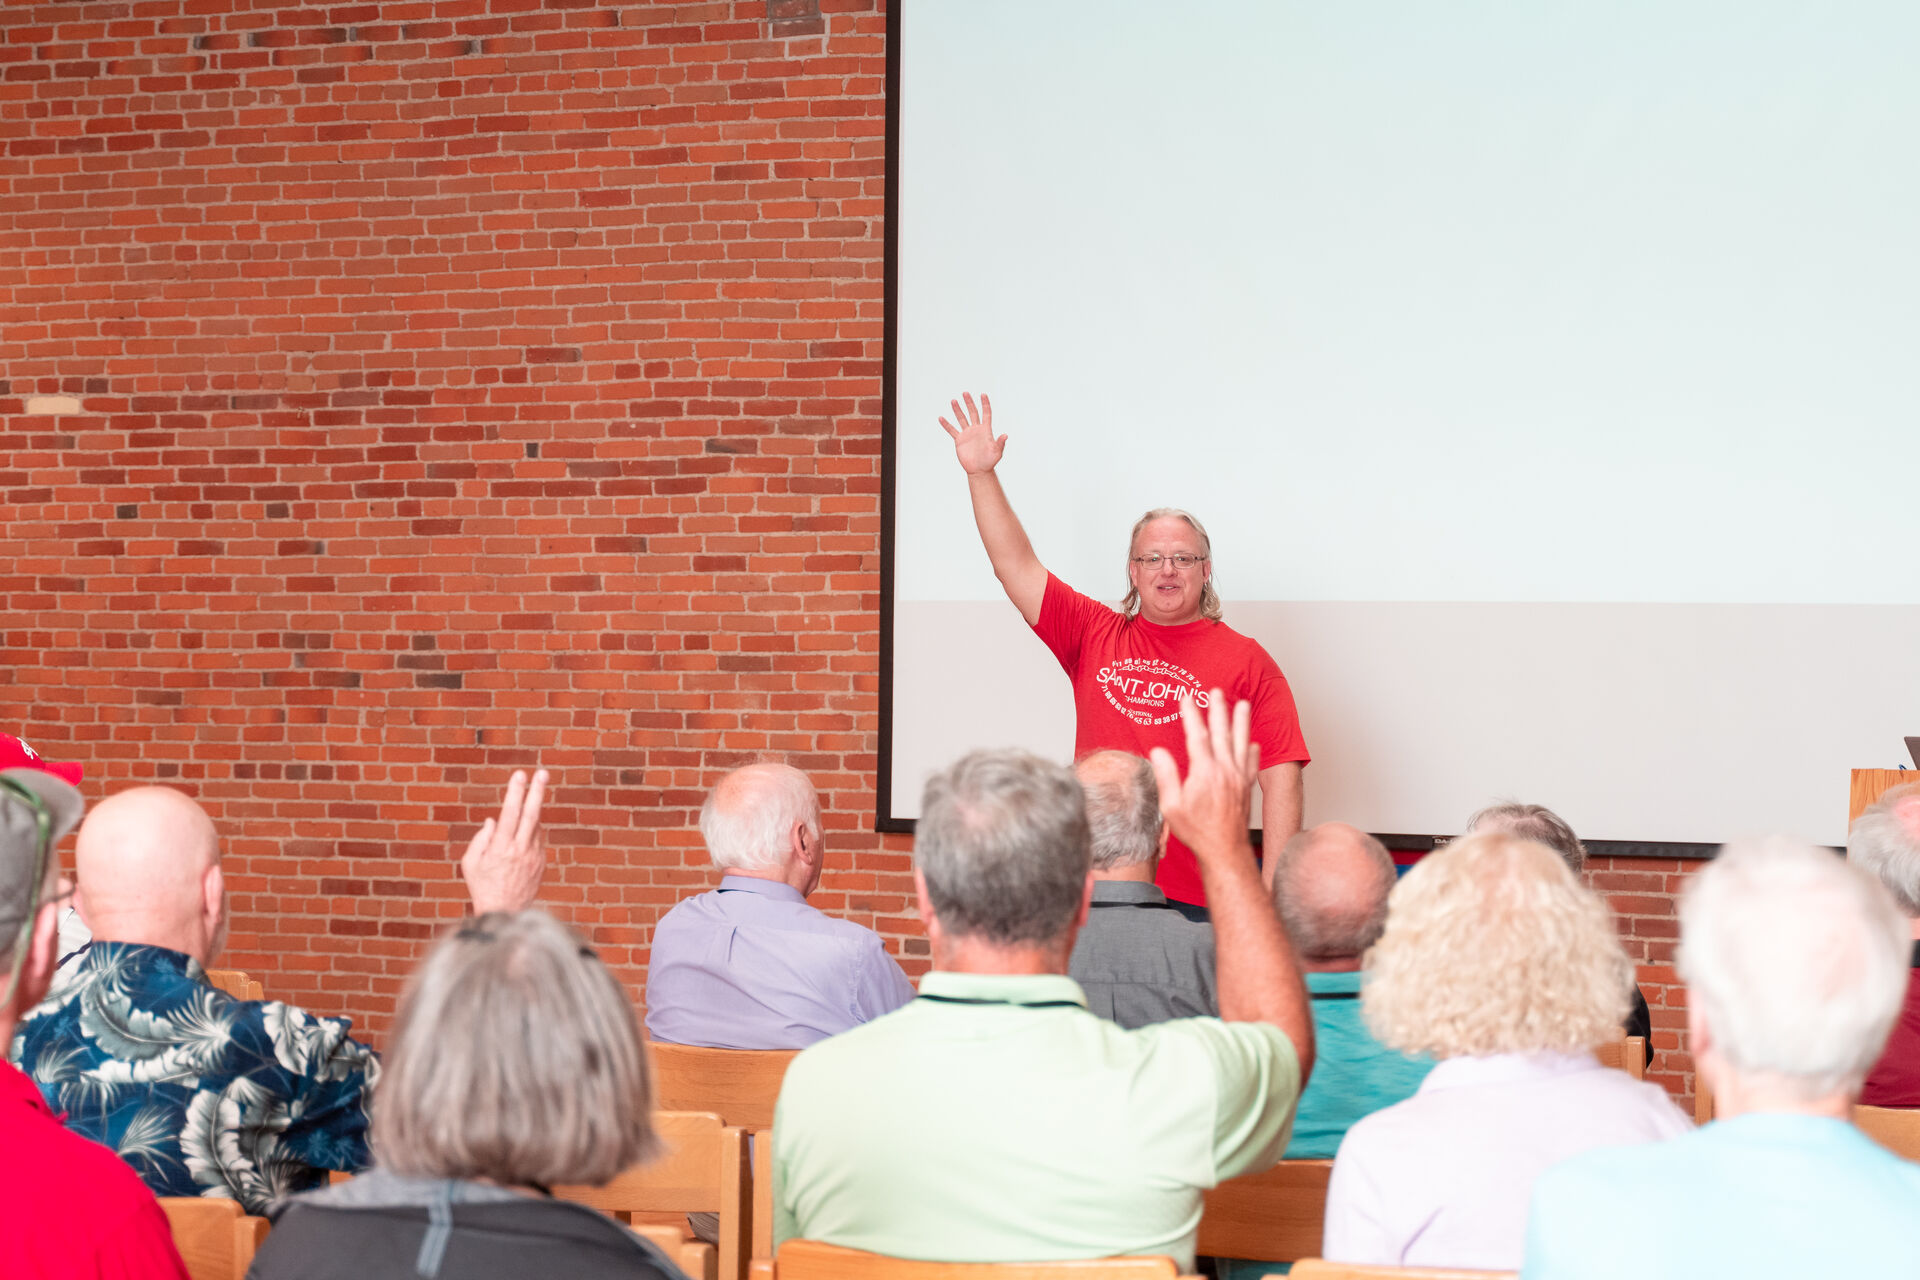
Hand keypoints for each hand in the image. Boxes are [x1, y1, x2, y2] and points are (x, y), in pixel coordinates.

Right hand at [460, 769, 548, 913]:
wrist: (505, 912)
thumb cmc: (482, 886)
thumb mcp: (470, 863)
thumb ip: (480, 839)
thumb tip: (493, 820)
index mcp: (500, 847)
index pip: (510, 813)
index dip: (515, 792)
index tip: (520, 775)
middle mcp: (520, 850)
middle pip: (532, 814)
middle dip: (537, 791)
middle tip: (543, 773)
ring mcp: (534, 856)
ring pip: (537, 826)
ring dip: (535, 810)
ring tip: (530, 800)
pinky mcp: (542, 863)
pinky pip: (538, 840)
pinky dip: (532, 832)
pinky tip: (523, 834)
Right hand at [938, 392, 1005, 474]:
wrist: (979, 470)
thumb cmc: (990, 461)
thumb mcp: (997, 451)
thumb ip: (1000, 443)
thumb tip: (1005, 435)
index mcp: (986, 430)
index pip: (986, 413)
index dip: (985, 404)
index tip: (983, 394)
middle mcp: (976, 429)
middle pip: (972, 412)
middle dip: (969, 403)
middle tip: (965, 393)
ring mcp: (967, 434)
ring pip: (962, 419)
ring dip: (958, 410)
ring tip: (954, 400)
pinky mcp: (959, 440)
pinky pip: (952, 430)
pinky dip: (946, 425)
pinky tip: (941, 418)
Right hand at [1148, 691, 1258, 861]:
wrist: (1225, 850)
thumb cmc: (1197, 831)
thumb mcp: (1171, 806)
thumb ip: (1166, 776)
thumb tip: (1158, 752)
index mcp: (1204, 772)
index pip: (1196, 735)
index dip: (1191, 714)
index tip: (1187, 698)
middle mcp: (1224, 770)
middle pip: (1221, 733)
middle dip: (1218, 709)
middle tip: (1216, 691)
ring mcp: (1238, 778)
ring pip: (1241, 742)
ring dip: (1241, 722)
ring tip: (1243, 704)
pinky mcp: (1246, 788)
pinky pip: (1251, 763)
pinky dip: (1253, 750)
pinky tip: (1254, 742)